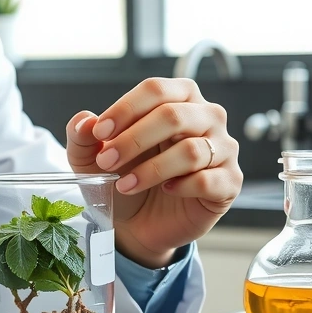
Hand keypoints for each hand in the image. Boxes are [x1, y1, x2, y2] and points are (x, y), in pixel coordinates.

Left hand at [65, 78, 242, 267]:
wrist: (137, 222)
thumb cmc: (121, 175)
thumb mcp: (90, 157)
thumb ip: (82, 135)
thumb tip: (84, 121)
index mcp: (178, 98)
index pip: (156, 90)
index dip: (125, 109)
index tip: (99, 132)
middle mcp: (206, 117)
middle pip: (174, 116)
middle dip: (133, 140)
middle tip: (106, 162)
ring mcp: (223, 149)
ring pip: (191, 150)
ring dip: (151, 169)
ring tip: (125, 184)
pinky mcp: (229, 183)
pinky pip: (209, 179)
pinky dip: (182, 186)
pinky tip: (165, 190)